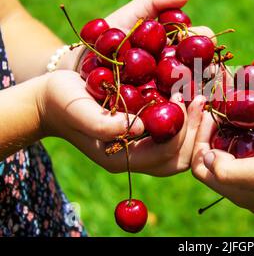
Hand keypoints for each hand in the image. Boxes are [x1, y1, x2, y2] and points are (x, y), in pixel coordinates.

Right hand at [37, 70, 205, 175]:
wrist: (49, 99)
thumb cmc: (60, 102)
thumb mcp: (76, 109)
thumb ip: (102, 123)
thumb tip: (138, 127)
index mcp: (120, 158)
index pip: (166, 155)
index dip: (183, 130)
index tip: (188, 100)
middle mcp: (134, 157)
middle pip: (179, 158)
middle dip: (197, 132)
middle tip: (204, 100)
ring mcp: (139, 148)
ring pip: (179, 149)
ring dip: (195, 126)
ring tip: (201, 97)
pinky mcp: (141, 134)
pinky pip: (171, 135)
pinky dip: (186, 119)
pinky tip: (190, 97)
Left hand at [191, 113, 253, 215]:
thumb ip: (225, 169)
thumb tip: (207, 155)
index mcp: (238, 191)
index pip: (201, 166)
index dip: (199, 138)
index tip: (209, 112)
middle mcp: (248, 189)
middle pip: (217, 159)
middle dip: (212, 132)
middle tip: (217, 105)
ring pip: (237, 153)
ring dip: (231, 131)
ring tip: (234, 107)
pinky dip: (250, 134)